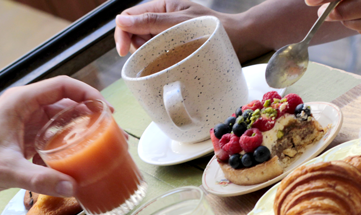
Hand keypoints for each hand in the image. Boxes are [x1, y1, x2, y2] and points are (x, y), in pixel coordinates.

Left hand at [0, 77, 107, 202]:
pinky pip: (49, 141)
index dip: (86, 94)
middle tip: (107, 132)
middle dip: (87, 117)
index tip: (104, 110)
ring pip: (58, 124)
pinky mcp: (20, 144)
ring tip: (96, 148)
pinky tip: (74, 164)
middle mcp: (23, 110)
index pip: (61, 86)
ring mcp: (22, 127)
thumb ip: (40, 178)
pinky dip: (63, 149)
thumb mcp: (7, 170)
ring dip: (76, 134)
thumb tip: (72, 185)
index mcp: (19, 102)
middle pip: (64, 105)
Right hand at [114, 0, 232, 55]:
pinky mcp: (174, 47)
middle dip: (137, 45)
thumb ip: (150, 21)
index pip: (129, 17)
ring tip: (168, 57)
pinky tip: (169, 63)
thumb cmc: (213, 28)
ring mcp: (168, 33)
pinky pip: (157, 53)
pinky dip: (158, 60)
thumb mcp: (179, 23)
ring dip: (149, 54)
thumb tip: (121, 20)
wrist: (239, 39)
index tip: (123, 52)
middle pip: (134, 33)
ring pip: (145, 45)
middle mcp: (162, 18)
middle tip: (155, 54)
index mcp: (161, 7)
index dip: (122, 33)